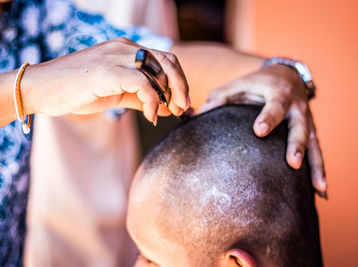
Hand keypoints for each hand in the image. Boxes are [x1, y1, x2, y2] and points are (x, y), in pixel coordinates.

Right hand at [22, 37, 189, 123]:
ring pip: (159, 69)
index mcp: (126, 49)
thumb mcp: (115, 93)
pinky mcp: (108, 71)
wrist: (41, 89)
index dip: (179, 80)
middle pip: (168, 60)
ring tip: (169, 112)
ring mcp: (116, 56)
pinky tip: (150, 116)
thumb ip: (140, 96)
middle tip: (183, 107)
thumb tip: (165, 107)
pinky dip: (153, 101)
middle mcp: (124, 48)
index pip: (165, 58)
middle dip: (181, 86)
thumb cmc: (76, 91)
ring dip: (171, 94)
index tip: (181, 102)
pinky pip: (143, 83)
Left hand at [198, 64, 326, 197]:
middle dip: (296, 145)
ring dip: (316, 166)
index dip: (268, 118)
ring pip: (314, 144)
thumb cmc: (257, 83)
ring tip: (319, 187)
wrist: (288, 75)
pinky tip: (322, 191)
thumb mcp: (238, 85)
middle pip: (299, 128)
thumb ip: (219, 98)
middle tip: (292, 163)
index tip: (259, 131)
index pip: (274, 107)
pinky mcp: (312, 132)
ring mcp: (307, 121)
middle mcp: (296, 108)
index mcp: (278, 94)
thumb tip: (198, 116)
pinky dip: (320, 170)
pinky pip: (317, 152)